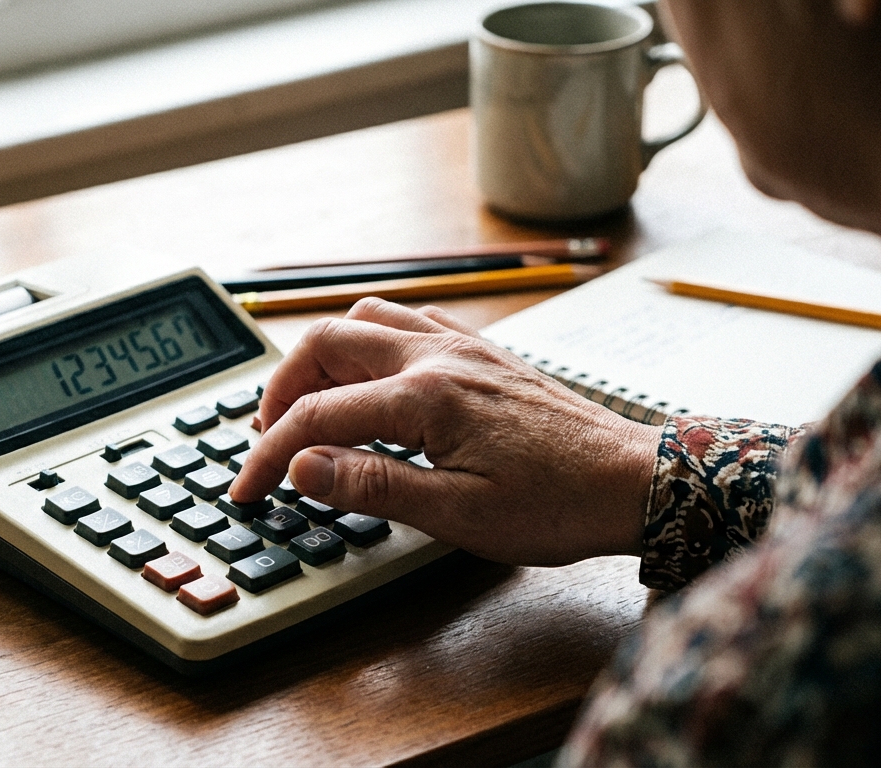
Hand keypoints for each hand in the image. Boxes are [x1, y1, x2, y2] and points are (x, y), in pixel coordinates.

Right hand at [229, 298, 661, 565]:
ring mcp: (462, 345)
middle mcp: (438, 356)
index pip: (317, 417)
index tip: (247, 489)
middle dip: (281, 389)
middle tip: (267, 440)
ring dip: (321, 356)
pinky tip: (369, 380)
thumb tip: (301, 466)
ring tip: (307, 404)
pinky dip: (366, 342)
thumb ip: (372, 486)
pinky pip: (406, 321)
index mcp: (425, 397)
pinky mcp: (481, 350)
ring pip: (364, 319)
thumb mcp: (459, 515)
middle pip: (326, 343)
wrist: (633, 481)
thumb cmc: (556, 504)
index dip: (269, 456)